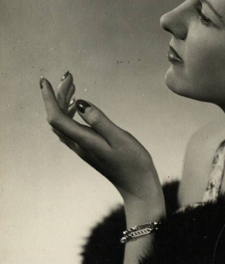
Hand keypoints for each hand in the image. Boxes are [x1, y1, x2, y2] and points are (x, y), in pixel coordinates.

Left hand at [40, 74, 163, 209]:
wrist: (138, 186)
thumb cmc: (133, 163)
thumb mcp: (120, 138)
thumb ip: (99, 121)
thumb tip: (80, 103)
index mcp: (85, 141)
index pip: (57, 118)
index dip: (49, 98)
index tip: (46, 81)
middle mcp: (79, 145)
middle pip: (58, 118)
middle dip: (59, 96)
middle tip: (69, 76)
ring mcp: (84, 149)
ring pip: (64, 123)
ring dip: (63, 103)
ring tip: (73, 86)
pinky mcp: (90, 150)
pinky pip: (71, 129)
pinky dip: (70, 114)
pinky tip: (79, 107)